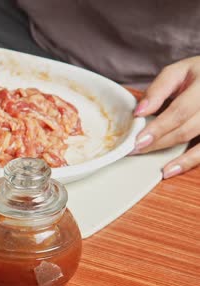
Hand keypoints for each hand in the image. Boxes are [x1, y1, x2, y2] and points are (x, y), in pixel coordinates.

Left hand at [133, 56, 199, 177]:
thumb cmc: (198, 74)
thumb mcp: (178, 72)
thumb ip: (158, 89)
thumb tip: (139, 112)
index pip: (180, 111)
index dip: (158, 127)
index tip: (138, 139)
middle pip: (186, 129)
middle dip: (159, 142)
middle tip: (135, 150)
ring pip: (199, 144)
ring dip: (175, 158)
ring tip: (155, 166)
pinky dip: (189, 162)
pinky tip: (171, 170)